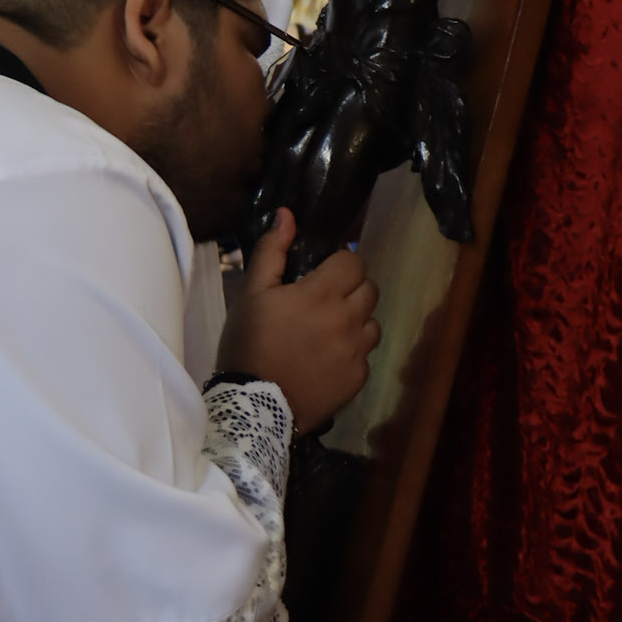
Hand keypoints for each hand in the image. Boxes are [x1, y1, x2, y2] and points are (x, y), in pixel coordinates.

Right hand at [216, 209, 379, 434]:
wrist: (254, 407)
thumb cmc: (249, 343)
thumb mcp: (252, 293)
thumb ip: (272, 251)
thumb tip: (287, 215)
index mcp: (322, 293)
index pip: (354, 261)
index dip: (340, 263)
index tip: (321, 273)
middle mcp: (348, 319)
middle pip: (369, 289)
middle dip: (351, 288)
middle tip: (323, 301)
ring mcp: (356, 352)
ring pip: (372, 323)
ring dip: (355, 321)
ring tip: (327, 331)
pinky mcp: (358, 379)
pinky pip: (364, 356)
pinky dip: (350, 353)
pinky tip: (325, 360)